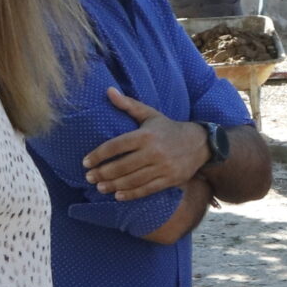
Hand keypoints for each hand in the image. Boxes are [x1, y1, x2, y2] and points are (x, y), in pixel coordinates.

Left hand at [83, 87, 212, 200]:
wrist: (200, 143)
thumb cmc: (168, 128)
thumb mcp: (150, 114)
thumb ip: (128, 105)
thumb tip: (108, 91)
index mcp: (146, 135)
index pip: (116, 146)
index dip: (98, 155)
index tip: (86, 162)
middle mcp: (154, 151)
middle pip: (122, 166)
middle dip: (102, 173)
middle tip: (89, 177)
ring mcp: (163, 167)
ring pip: (132, 180)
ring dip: (113, 185)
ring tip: (100, 187)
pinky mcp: (169, 179)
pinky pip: (147, 189)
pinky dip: (131, 194)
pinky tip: (118, 196)